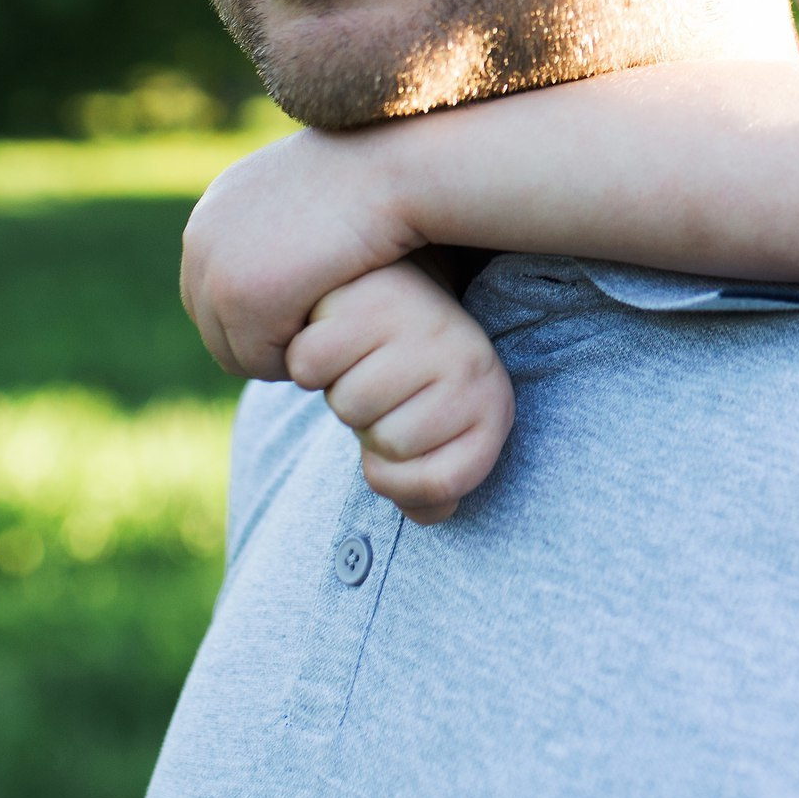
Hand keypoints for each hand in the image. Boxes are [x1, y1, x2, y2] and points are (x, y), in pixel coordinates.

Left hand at [181, 130, 419, 378]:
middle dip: (263, 340)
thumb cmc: (373, 179)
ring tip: (328, 332)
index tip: (305, 318)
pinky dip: (296, 355)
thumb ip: (287, 223)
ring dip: (280, 351)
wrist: (391, 169)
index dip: (258, 315)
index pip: (211, 291)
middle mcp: (200, 239)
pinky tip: (333, 330)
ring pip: (233, 351)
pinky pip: (260, 360)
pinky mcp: (241, 299)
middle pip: (213, 325)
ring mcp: (215, 270)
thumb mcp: (314, 190)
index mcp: (215, 211)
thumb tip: (285, 253)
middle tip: (318, 335)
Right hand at [284, 260, 515, 523]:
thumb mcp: (433, 431)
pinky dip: (308, 359)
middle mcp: (466, 362)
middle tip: (378, 389)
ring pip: (348, 405)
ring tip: (360, 360)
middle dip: (367, 427)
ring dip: (338, 389)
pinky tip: (334, 335)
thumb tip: (432, 514)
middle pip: (387, 444)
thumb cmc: (410, 374)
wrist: (397, 282)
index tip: (395, 447)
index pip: (441, 485)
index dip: (399, 483)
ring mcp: (421, 329)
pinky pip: (310, 364)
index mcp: (490, 403)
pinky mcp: (368, 300)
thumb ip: (429, 482)